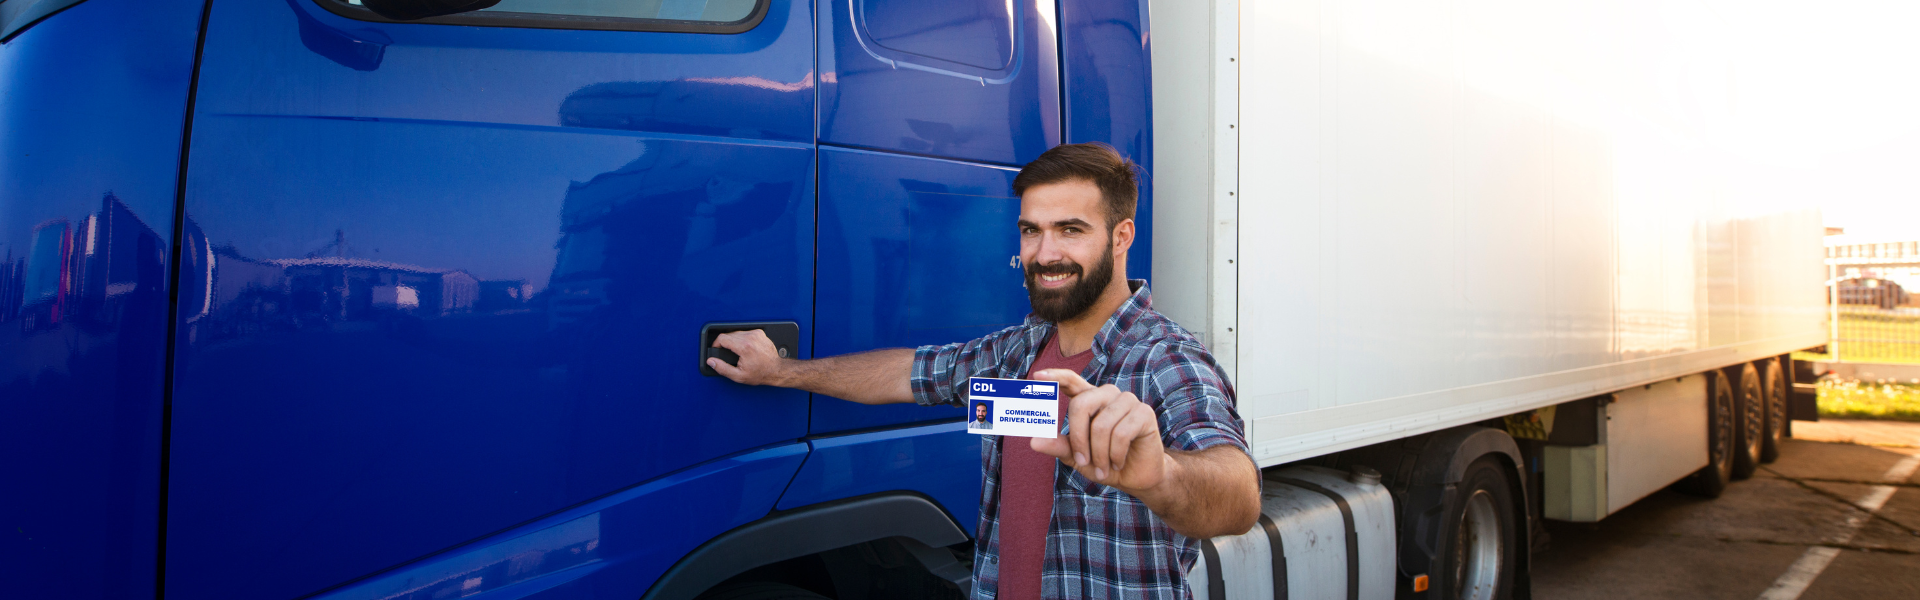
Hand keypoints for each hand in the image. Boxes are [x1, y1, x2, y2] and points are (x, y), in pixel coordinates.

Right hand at [708, 329, 787, 385]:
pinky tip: (745, 347)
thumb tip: (711, 361)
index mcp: (744, 347)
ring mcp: (756, 334)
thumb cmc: (760, 373)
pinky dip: (742, 338)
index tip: (716, 349)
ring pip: (736, 332)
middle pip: (729, 334)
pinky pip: (745, 332)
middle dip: (725, 343)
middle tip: (727, 353)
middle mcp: (751, 337)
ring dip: (734, 340)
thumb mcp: (738, 376)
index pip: (722, 338)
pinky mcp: (760, 333)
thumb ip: (722, 368)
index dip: (716, 344)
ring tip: (737, 351)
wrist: (776, 370)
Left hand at [1029, 369, 1169, 494]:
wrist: (1135, 477)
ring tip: (1103, 467)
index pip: (1071, 380)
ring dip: (1099, 454)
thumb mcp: (1076, 457)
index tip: (1037, 375)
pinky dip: (1115, 455)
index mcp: (1089, 399)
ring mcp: (1127, 401)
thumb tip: (1033, 441)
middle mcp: (1108, 394)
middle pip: (1081, 405)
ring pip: (1101, 425)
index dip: (1056, 376)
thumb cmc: (1104, 462)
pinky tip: (1118, 463)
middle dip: (1078, 439)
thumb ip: (1058, 446)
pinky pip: (1121, 434)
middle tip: (1083, 462)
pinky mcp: (1144, 413)